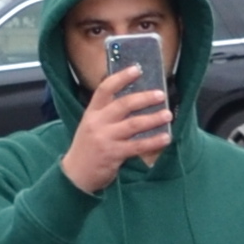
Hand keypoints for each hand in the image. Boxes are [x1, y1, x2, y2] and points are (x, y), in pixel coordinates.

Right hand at [58, 73, 177, 194]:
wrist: (75, 174)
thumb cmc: (88, 147)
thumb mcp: (92, 125)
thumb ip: (108, 114)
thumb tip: (137, 101)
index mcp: (92, 112)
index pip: (105, 89)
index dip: (121, 77)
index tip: (137, 69)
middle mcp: (97, 122)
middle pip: (123, 105)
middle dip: (144, 98)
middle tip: (161, 95)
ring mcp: (104, 138)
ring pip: (133, 125)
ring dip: (153, 119)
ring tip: (167, 115)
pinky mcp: (112, 154)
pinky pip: (137, 146)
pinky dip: (153, 141)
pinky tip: (165, 138)